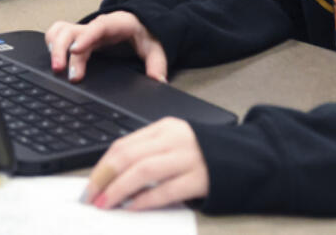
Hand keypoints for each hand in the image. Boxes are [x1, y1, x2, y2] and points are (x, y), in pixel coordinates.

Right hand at [45, 11, 167, 81]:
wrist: (138, 22)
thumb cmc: (144, 33)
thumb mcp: (155, 47)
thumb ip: (157, 64)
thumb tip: (158, 81)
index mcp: (114, 24)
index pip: (97, 27)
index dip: (85, 37)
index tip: (76, 51)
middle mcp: (95, 26)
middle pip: (71, 31)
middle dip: (62, 49)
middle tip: (61, 71)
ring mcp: (84, 30)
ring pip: (60, 31)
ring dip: (54, 48)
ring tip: (55, 68)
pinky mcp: (77, 37)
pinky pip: (57, 34)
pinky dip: (51, 44)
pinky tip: (53, 60)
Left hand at [82, 118, 208, 209]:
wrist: (246, 158)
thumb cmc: (203, 154)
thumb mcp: (174, 144)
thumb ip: (148, 152)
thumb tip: (111, 177)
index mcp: (165, 127)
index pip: (124, 144)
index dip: (102, 165)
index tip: (90, 184)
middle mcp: (175, 139)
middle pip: (129, 156)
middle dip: (105, 178)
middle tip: (91, 196)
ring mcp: (189, 157)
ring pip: (144, 171)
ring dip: (120, 189)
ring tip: (106, 204)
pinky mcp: (201, 178)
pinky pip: (167, 190)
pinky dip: (146, 199)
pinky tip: (133, 207)